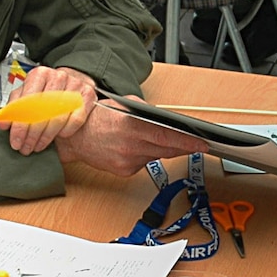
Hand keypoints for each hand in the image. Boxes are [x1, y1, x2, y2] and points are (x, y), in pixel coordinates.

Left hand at [1, 65, 97, 154]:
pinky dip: (66, 131)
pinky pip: (76, 119)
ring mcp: (74, 85)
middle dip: (31, 135)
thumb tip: (3, 124)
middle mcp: (57, 77)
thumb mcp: (27, 93)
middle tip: (25, 148)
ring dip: (46, 137)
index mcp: (39, 75)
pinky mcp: (88, 96)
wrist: (72, 81)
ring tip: (38, 146)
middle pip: (41, 112)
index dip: (19, 126)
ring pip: (58, 118)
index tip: (15, 141)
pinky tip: (59, 137)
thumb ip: (14, 107)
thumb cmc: (47, 90)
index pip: (26, 103)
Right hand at [56, 103, 197, 174]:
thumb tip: (167, 118)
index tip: (201, 143)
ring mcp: (128, 162)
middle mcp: (130, 147)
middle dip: (184, 147)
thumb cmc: (96, 118)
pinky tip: (141, 147)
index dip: (187, 142)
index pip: (167, 136)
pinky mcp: (125, 171)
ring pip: (157, 156)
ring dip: (164, 149)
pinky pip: (145, 162)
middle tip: (198, 145)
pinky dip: (147, 155)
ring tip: (170, 141)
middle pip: (167, 149)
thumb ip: (147, 111)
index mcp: (132, 127)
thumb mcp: (124, 105)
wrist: (75, 137)